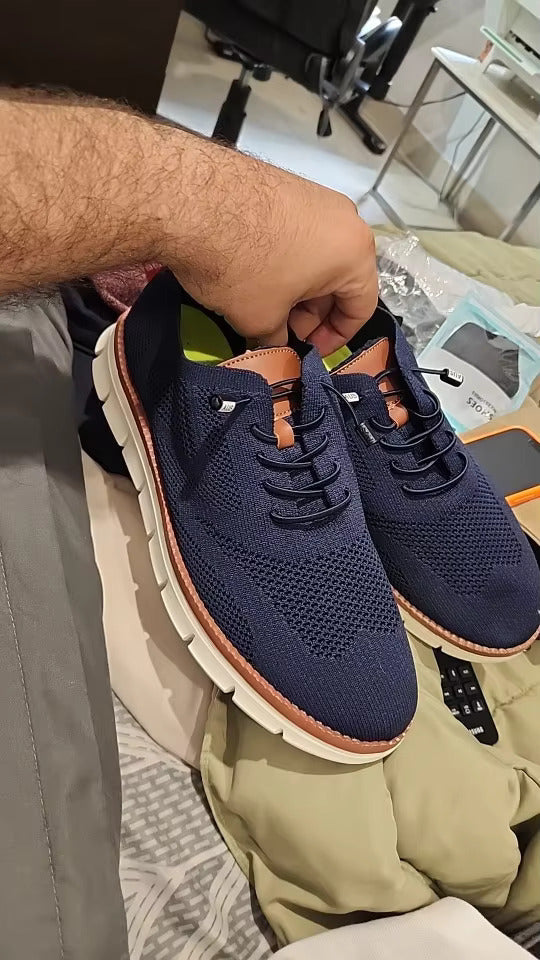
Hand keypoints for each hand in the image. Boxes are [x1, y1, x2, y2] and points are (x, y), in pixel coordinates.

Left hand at [160, 147, 377, 356]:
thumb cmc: (239, 263)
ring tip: (263, 306)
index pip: (361, 308)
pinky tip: (253, 275)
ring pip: (316, 256)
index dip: (335, 339)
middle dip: (312, 312)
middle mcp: (344, 219)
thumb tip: (274, 341)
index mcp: (354, 254)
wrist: (192, 202)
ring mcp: (315, 196)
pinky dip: (282, 260)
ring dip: (297, 287)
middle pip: (340, 279)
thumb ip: (277, 337)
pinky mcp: (286, 185)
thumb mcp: (261, 319)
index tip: (310, 350)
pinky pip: (296, 233)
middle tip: (282, 332)